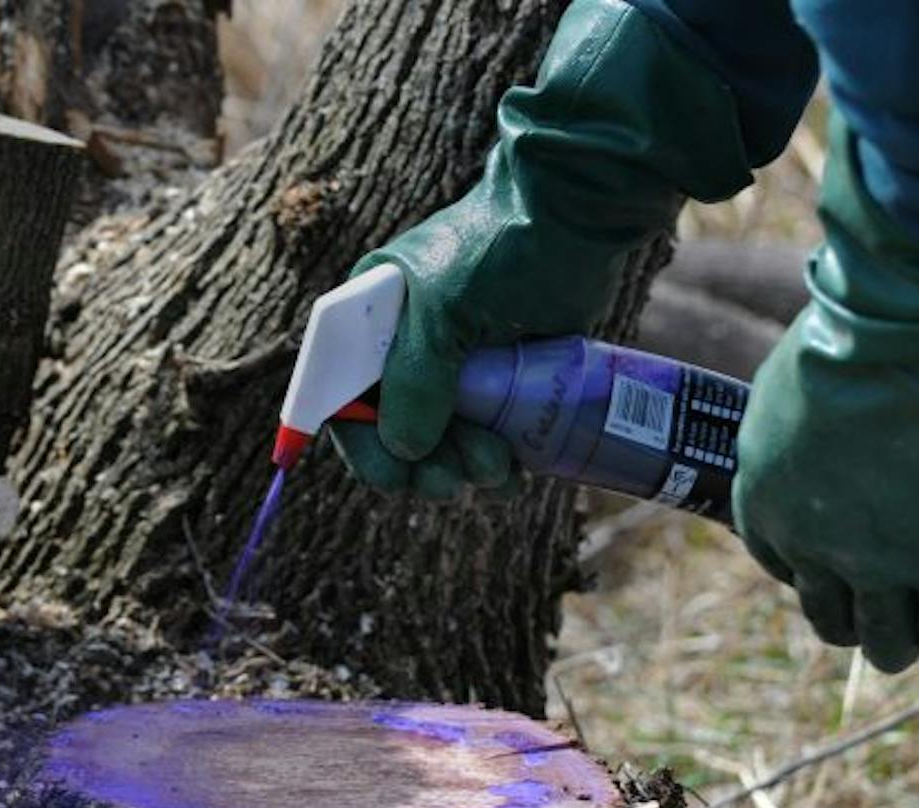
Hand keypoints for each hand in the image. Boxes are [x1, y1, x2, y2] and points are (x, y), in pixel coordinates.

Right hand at [330, 0, 752, 498]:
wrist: (576, 216)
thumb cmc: (498, 248)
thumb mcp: (443, 309)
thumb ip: (416, 379)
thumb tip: (403, 449)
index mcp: (372, 318)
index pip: (342, 393)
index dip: (360, 441)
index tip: (392, 478)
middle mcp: (408, 344)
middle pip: (395, 428)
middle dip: (422, 464)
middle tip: (453, 482)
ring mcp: (458, 363)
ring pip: (445, 440)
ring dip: (465, 466)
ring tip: (496, 469)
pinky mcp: (503, 374)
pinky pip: (489, 433)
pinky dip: (497, 458)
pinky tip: (515, 468)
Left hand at [733, 114, 918, 670]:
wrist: (893, 336)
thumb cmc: (842, 343)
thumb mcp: (787, 397)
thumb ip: (800, 441)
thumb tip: (822, 448)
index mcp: (762, 500)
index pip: (779, 561)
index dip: (808, 571)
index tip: (828, 569)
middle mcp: (807, 542)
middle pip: (826, 612)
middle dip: (849, 622)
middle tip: (872, 622)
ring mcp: (870, 560)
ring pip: (882, 636)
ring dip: (894, 645)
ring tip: (907, 647)